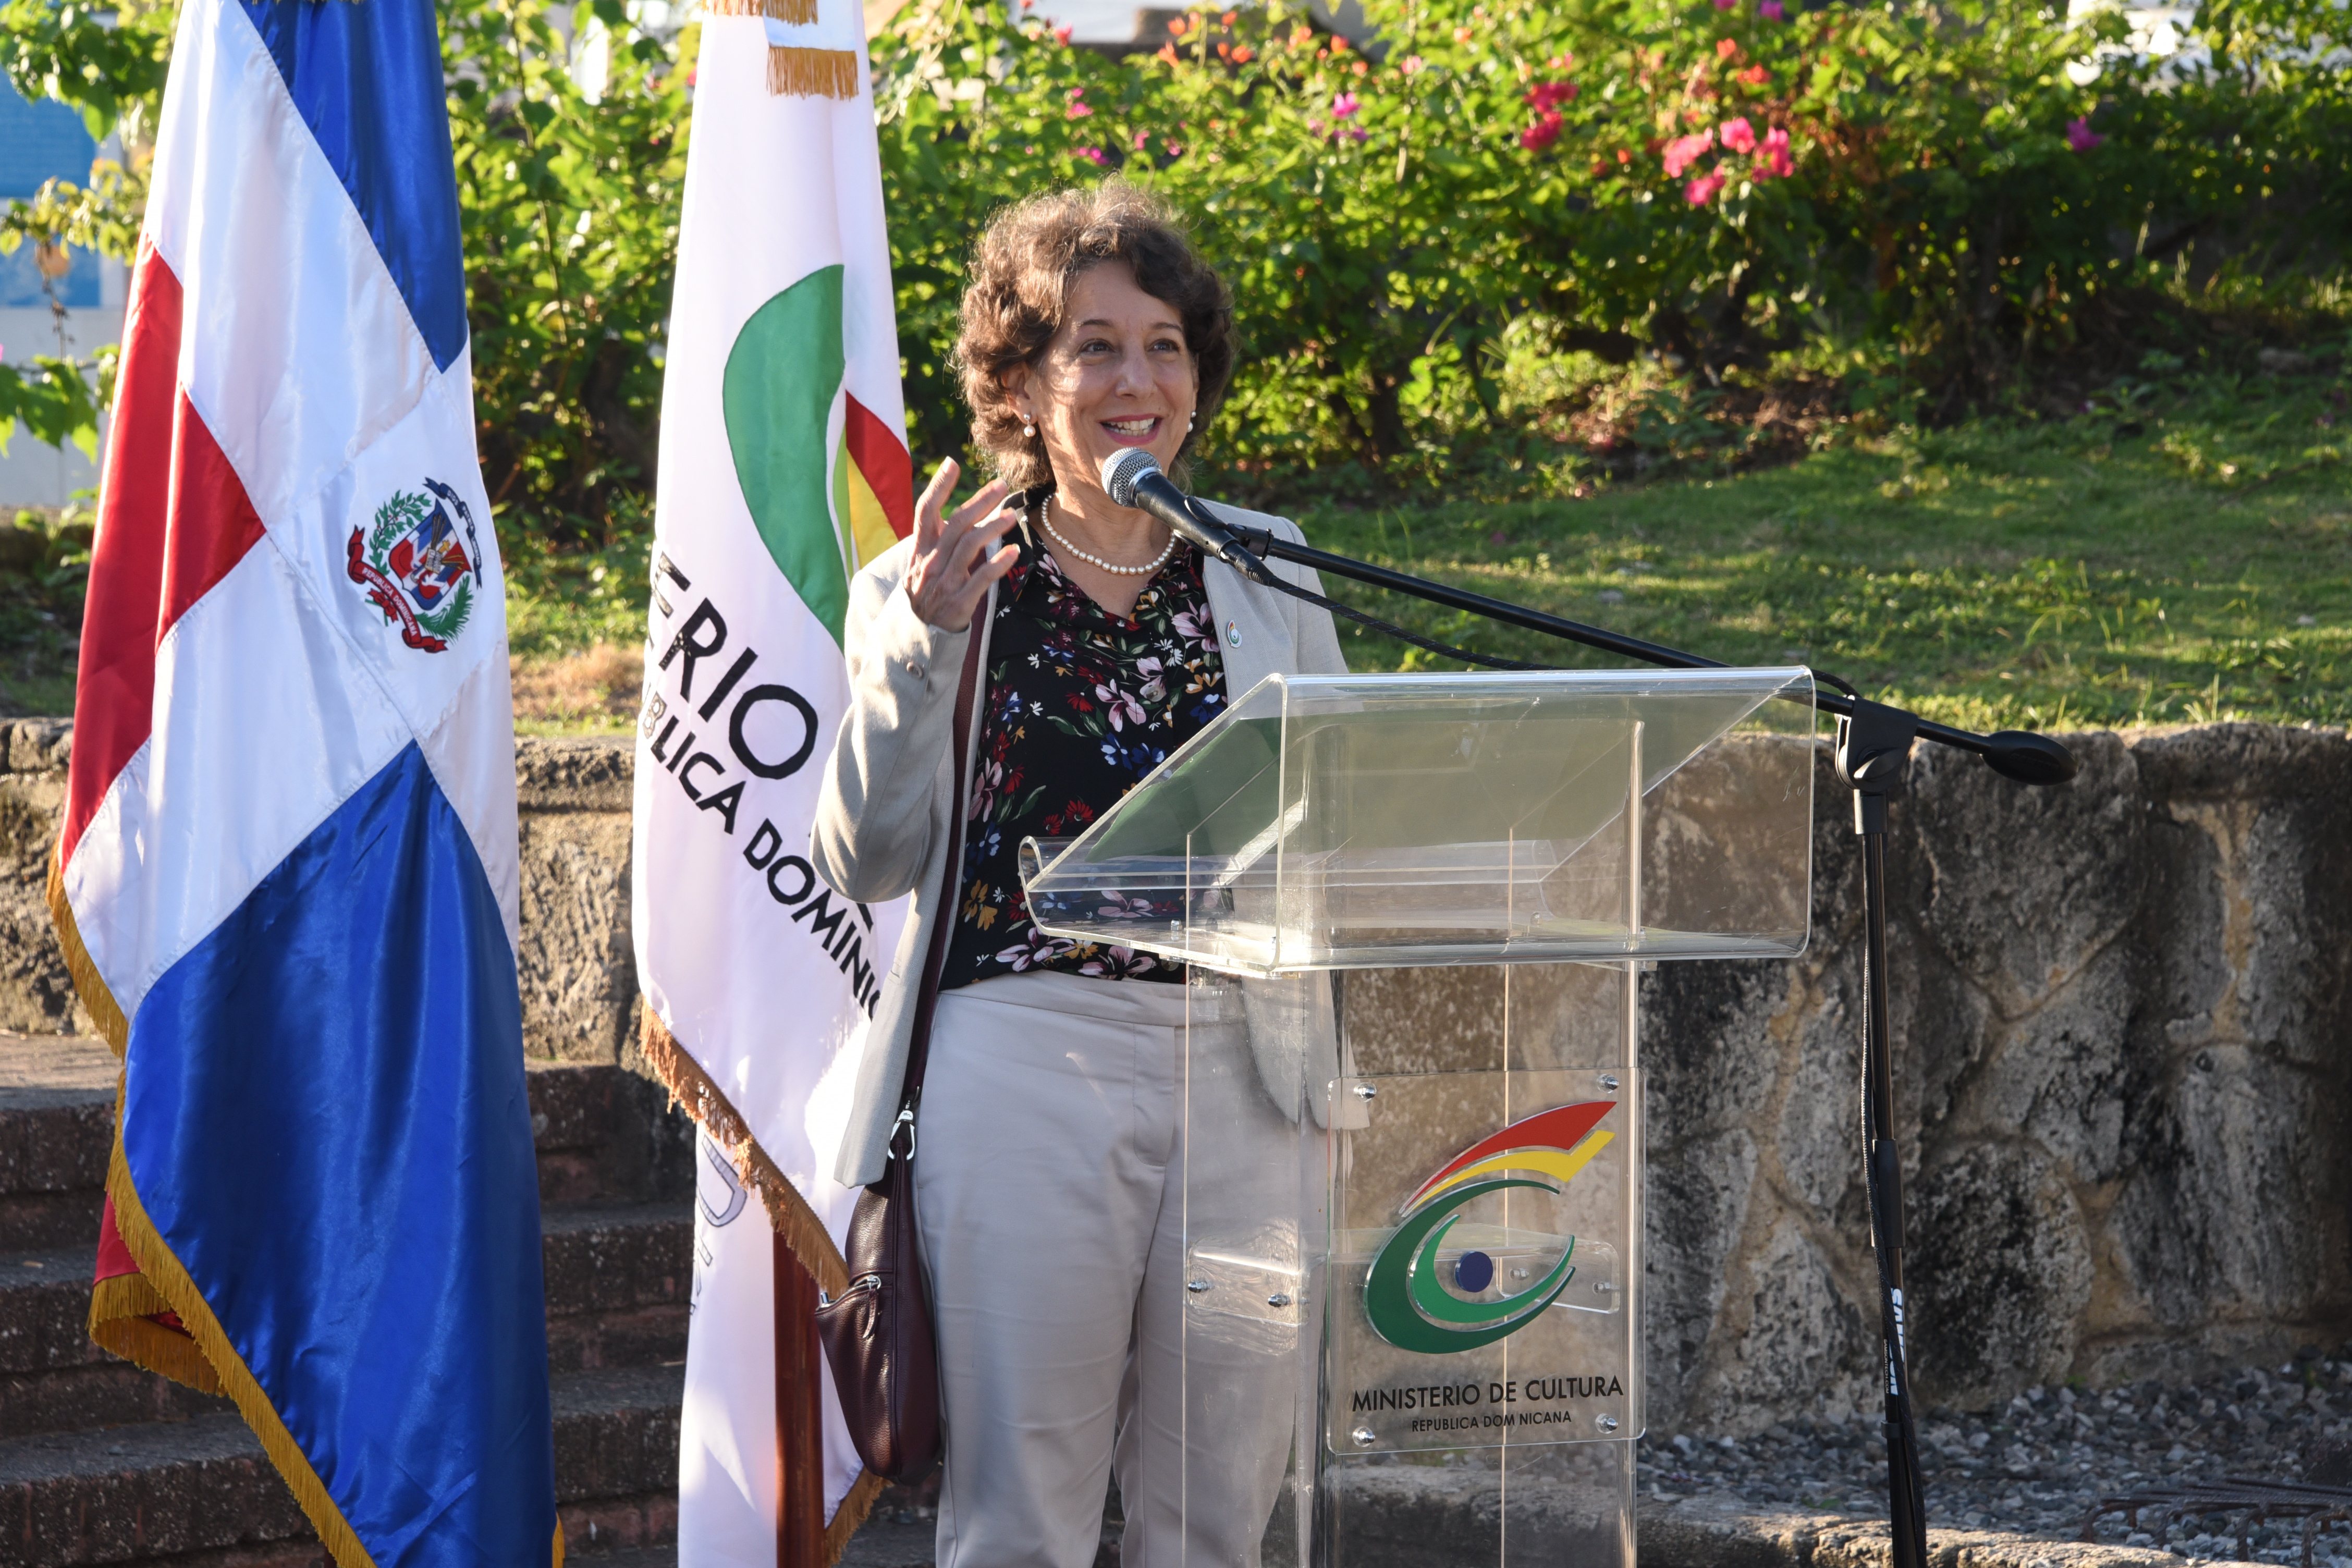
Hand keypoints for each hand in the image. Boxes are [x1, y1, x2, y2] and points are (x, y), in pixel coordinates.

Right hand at [903, 460, 1018, 631]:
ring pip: (970, 547)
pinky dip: (998, 564)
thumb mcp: (921, 564)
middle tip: (1001, 484)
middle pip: (956, 524)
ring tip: (1012, 514)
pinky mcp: (959, 603)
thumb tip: (951, 511)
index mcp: (919, 550)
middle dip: (979, 501)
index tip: (952, 463)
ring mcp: (944, 583)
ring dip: (993, 527)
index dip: (938, 486)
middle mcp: (930, 563)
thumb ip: (934, 540)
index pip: (925, 511)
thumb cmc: (927, 593)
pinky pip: (981, 579)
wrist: (918, 635)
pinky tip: (1013, 552)